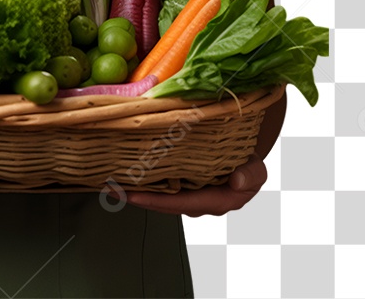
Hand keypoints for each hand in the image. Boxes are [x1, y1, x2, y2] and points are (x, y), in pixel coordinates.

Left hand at [122, 153, 266, 216]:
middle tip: (111, 189)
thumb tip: (238, 179)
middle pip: (161, 202)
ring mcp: (184, 193)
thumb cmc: (247, 167)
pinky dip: (139, 179)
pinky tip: (121, 173)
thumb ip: (251, 175)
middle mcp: (194, 201)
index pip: (181, 204)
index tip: (134, 197)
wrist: (244, 161)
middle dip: (135, 197)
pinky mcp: (177, 182)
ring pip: (156, 193)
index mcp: (213, 201)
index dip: (157, 201)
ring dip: (133, 188)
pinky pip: (156, 183)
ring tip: (109, 182)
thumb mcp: (255, 172)